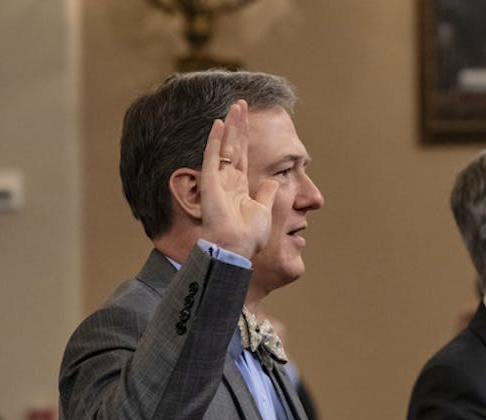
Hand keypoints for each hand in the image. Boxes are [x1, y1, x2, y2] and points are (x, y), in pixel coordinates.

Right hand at [200, 100, 278, 257]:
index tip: (247, 119)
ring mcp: (218, 180)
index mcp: (239, 187)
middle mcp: (227, 180)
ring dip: (230, 125)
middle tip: (241, 103)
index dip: (246, 137)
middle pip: (234, 145)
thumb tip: (275, 180)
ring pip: (225, 146)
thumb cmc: (249, 236)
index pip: (243, 155)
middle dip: (238, 124)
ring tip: (235, 106)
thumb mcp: (264, 210)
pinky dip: (216, 140)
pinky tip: (220, 123)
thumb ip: (267, 193)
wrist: (236, 248)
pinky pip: (213, 157)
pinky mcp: (210, 183)